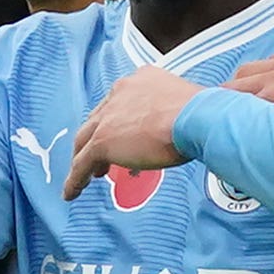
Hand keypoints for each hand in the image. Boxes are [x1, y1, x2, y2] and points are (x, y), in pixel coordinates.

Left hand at [64, 63, 200, 197]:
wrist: (197, 117)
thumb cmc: (202, 113)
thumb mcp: (184, 106)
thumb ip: (170, 115)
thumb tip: (177, 131)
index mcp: (140, 80)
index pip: (119, 103)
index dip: (117, 122)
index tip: (121, 137)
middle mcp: (119, 93)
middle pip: (97, 120)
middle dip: (97, 139)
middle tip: (100, 160)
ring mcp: (108, 117)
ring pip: (84, 141)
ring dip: (82, 160)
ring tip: (85, 178)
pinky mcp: (102, 141)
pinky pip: (80, 164)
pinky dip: (74, 180)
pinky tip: (71, 193)